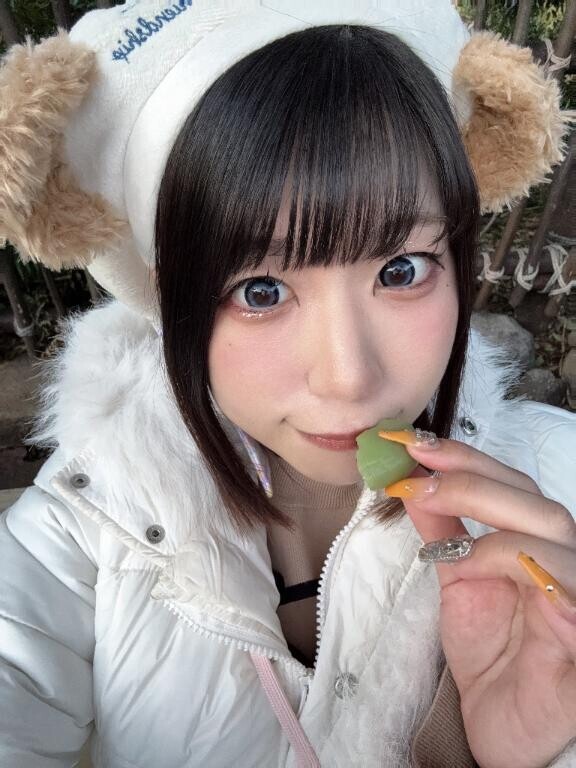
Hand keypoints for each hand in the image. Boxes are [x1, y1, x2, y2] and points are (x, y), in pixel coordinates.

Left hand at [381, 433, 575, 767]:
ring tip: (442, 539)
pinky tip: (474, 569)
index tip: (413, 444)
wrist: (498, 725)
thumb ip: (443, 527)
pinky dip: (519, 568)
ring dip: (491, 522)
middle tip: (417, 479)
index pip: (512, 484)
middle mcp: (564, 561)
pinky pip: (566, 591)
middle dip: (473, 480)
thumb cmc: (491, 652)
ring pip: (555, 532)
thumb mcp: (458, 579)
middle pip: (536, 501)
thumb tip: (411, 478)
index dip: (465, 457)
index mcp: (537, 543)